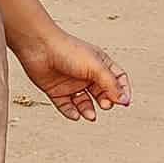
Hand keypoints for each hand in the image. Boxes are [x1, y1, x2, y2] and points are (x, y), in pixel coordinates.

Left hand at [13, 25, 131, 122]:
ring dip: (88, 110)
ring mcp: (71, 83)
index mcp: (99, 64)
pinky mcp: (56, 91)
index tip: (124, 102)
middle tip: (105, 105)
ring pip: (84, 103)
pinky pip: (66, 106)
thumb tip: (124, 100)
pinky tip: (75, 115)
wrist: (39, 47)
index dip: (122, 91)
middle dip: (105, 102)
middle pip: (102, 94)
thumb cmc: (68, 50)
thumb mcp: (95, 67)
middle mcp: (86, 74)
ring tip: (90, 115)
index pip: (117, 79)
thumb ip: (111, 84)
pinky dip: (71, 112)